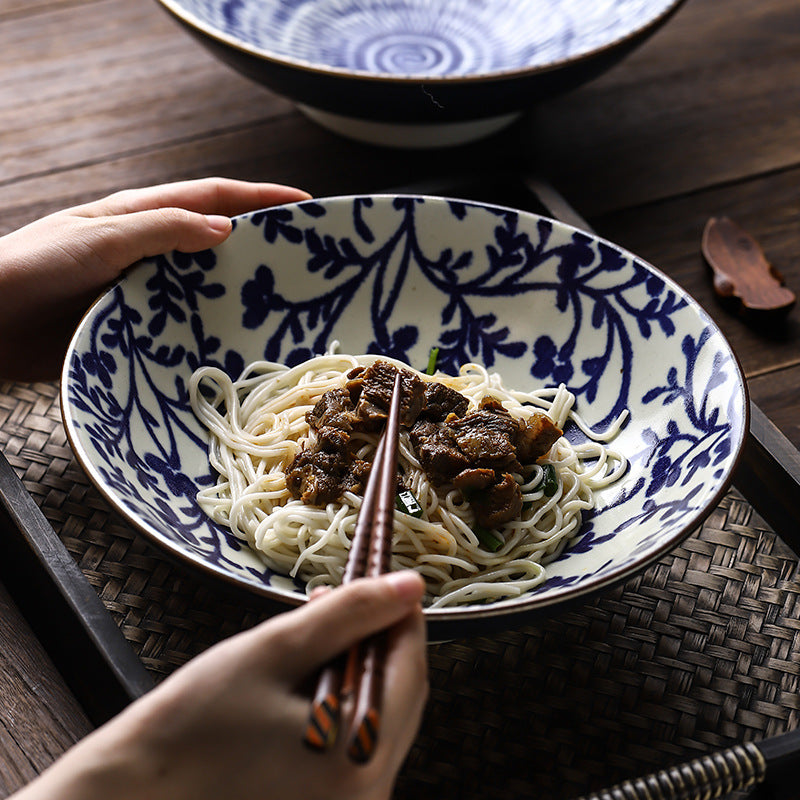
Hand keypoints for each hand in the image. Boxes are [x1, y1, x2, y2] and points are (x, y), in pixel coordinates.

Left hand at [0, 178, 310, 379]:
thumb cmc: (33, 267)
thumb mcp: (101, 239)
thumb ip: (162, 230)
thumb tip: (226, 227)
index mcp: (140, 216)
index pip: (213, 197)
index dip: (260, 198)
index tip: (306, 204)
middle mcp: (148, 250)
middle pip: (216, 242)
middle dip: (260, 246)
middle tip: (305, 264)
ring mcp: (143, 290)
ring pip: (203, 287)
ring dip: (238, 295)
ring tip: (283, 310)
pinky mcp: (134, 326)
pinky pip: (182, 326)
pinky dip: (209, 331)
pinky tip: (232, 346)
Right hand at [14, 572, 427, 799]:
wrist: (136, 798)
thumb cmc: (193, 726)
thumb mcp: (274, 652)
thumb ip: (347, 614)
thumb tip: (409, 585)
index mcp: (358, 757)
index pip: (409, 668)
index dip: (403, 616)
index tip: (388, 581)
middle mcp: (368, 796)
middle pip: (401, 696)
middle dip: (378, 640)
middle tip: (341, 598)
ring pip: (380, 718)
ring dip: (358, 668)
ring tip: (318, 630)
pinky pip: (358, 744)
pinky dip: (344, 702)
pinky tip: (312, 675)